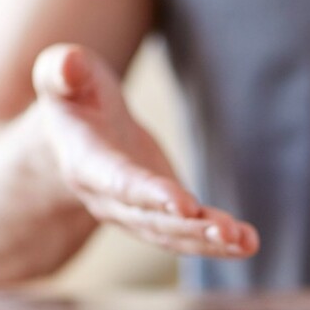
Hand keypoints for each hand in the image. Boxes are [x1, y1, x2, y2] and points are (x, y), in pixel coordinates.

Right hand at [32, 43, 258, 256]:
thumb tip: (69, 66)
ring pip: (171, 235)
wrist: (74, 134)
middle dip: (190, 228)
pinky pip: (185, 234)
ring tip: (245, 243)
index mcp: (84, 162)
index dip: (152, 195)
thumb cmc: (74, 96)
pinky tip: (247, 242)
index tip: (185, 205)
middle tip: (228, 232)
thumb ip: (62, 71)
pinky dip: (217, 241)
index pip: (120, 182)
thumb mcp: (62, 75)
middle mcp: (108, 199)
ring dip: (209, 241)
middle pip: (151, 219)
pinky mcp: (158, 215)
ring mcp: (133, 213)